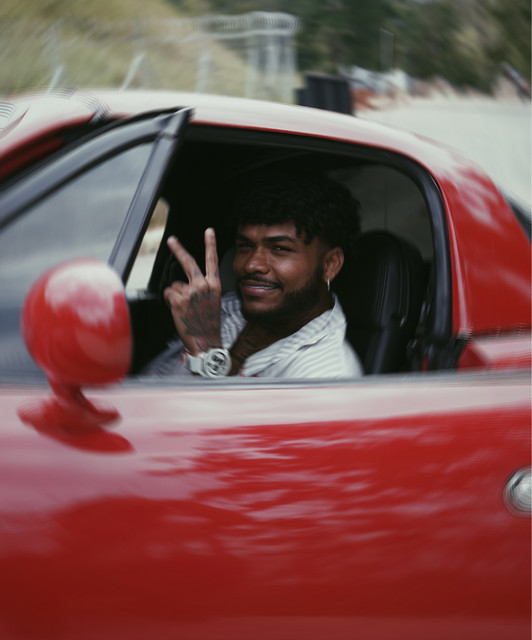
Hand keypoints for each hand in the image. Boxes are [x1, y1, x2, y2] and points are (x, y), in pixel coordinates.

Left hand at [164, 228, 221, 355]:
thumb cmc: (208, 323)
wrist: (206, 341)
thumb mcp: (212, 302)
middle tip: (171, 240)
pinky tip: (179, 311)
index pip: (212, 261)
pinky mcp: (177, 300)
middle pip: (188, 263)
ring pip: (175, 285)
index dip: (210, 244)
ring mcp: (189, 292)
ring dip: (176, 296)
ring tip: (186, 309)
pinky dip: (170, 302)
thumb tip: (183, 284)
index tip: (209, 231)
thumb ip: (202, 288)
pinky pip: (168, 293)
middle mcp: (203, 286)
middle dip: (178, 249)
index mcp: (214, 285)